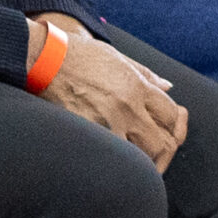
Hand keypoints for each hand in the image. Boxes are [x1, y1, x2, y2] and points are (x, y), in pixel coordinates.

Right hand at [35, 16, 188, 171]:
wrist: (42, 60)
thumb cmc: (77, 55)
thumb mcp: (116, 57)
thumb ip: (145, 75)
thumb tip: (168, 87)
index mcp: (136, 86)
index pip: (171, 115)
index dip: (175, 124)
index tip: (167, 128)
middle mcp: (126, 107)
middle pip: (163, 143)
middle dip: (165, 150)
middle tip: (157, 153)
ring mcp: (106, 124)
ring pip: (140, 158)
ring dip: (142, 161)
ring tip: (138, 161)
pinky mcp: (87, 134)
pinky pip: (112, 158)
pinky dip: (117, 162)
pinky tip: (115, 159)